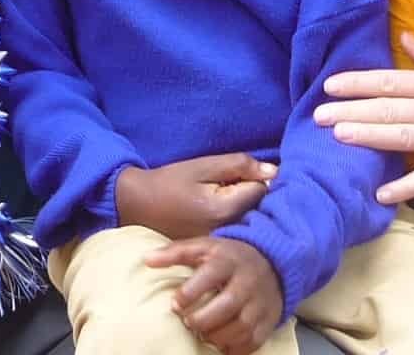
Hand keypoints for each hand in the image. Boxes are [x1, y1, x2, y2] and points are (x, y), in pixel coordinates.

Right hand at [116, 154, 276, 239]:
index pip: (261, 190)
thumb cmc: (170, 181)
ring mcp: (222, 243)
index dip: (250, 177)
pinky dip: (233, 220)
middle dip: (248, 194)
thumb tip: (274, 171)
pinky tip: (214, 213)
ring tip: (217, 199)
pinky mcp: (216, 248)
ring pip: (251, 220)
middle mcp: (229, 231)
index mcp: (226, 209)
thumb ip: (240, 165)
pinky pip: (238, 230)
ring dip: (242, 207)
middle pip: (259, 208)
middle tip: (223, 187)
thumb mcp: (203, 166)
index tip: (230, 176)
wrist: (139, 204)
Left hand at [146, 236, 280, 354]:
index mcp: (228, 260)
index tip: (175, 304)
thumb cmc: (228, 256)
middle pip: (227, 304)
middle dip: (203, 319)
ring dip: (218, 336)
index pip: (210, 276)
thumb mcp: (203, 246)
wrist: (272, 262)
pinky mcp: (268, 319)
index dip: (190, 293)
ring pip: (241, 326)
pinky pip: (254, 340)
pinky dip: (235, 348)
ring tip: (203, 335)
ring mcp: (260, 301)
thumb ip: (175, 252)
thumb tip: (146, 260)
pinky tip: (221, 344)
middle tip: (189, 323)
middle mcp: (247, 281)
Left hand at [313, 32, 413, 202]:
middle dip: (350, 112)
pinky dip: (406, 186)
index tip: (329, 86)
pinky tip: (381, 193)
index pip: (388, 81)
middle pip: (386, 109)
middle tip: (317, 116)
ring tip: (338, 138)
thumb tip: (404, 39)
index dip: (356, 83)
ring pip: (401, 137)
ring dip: (368, 137)